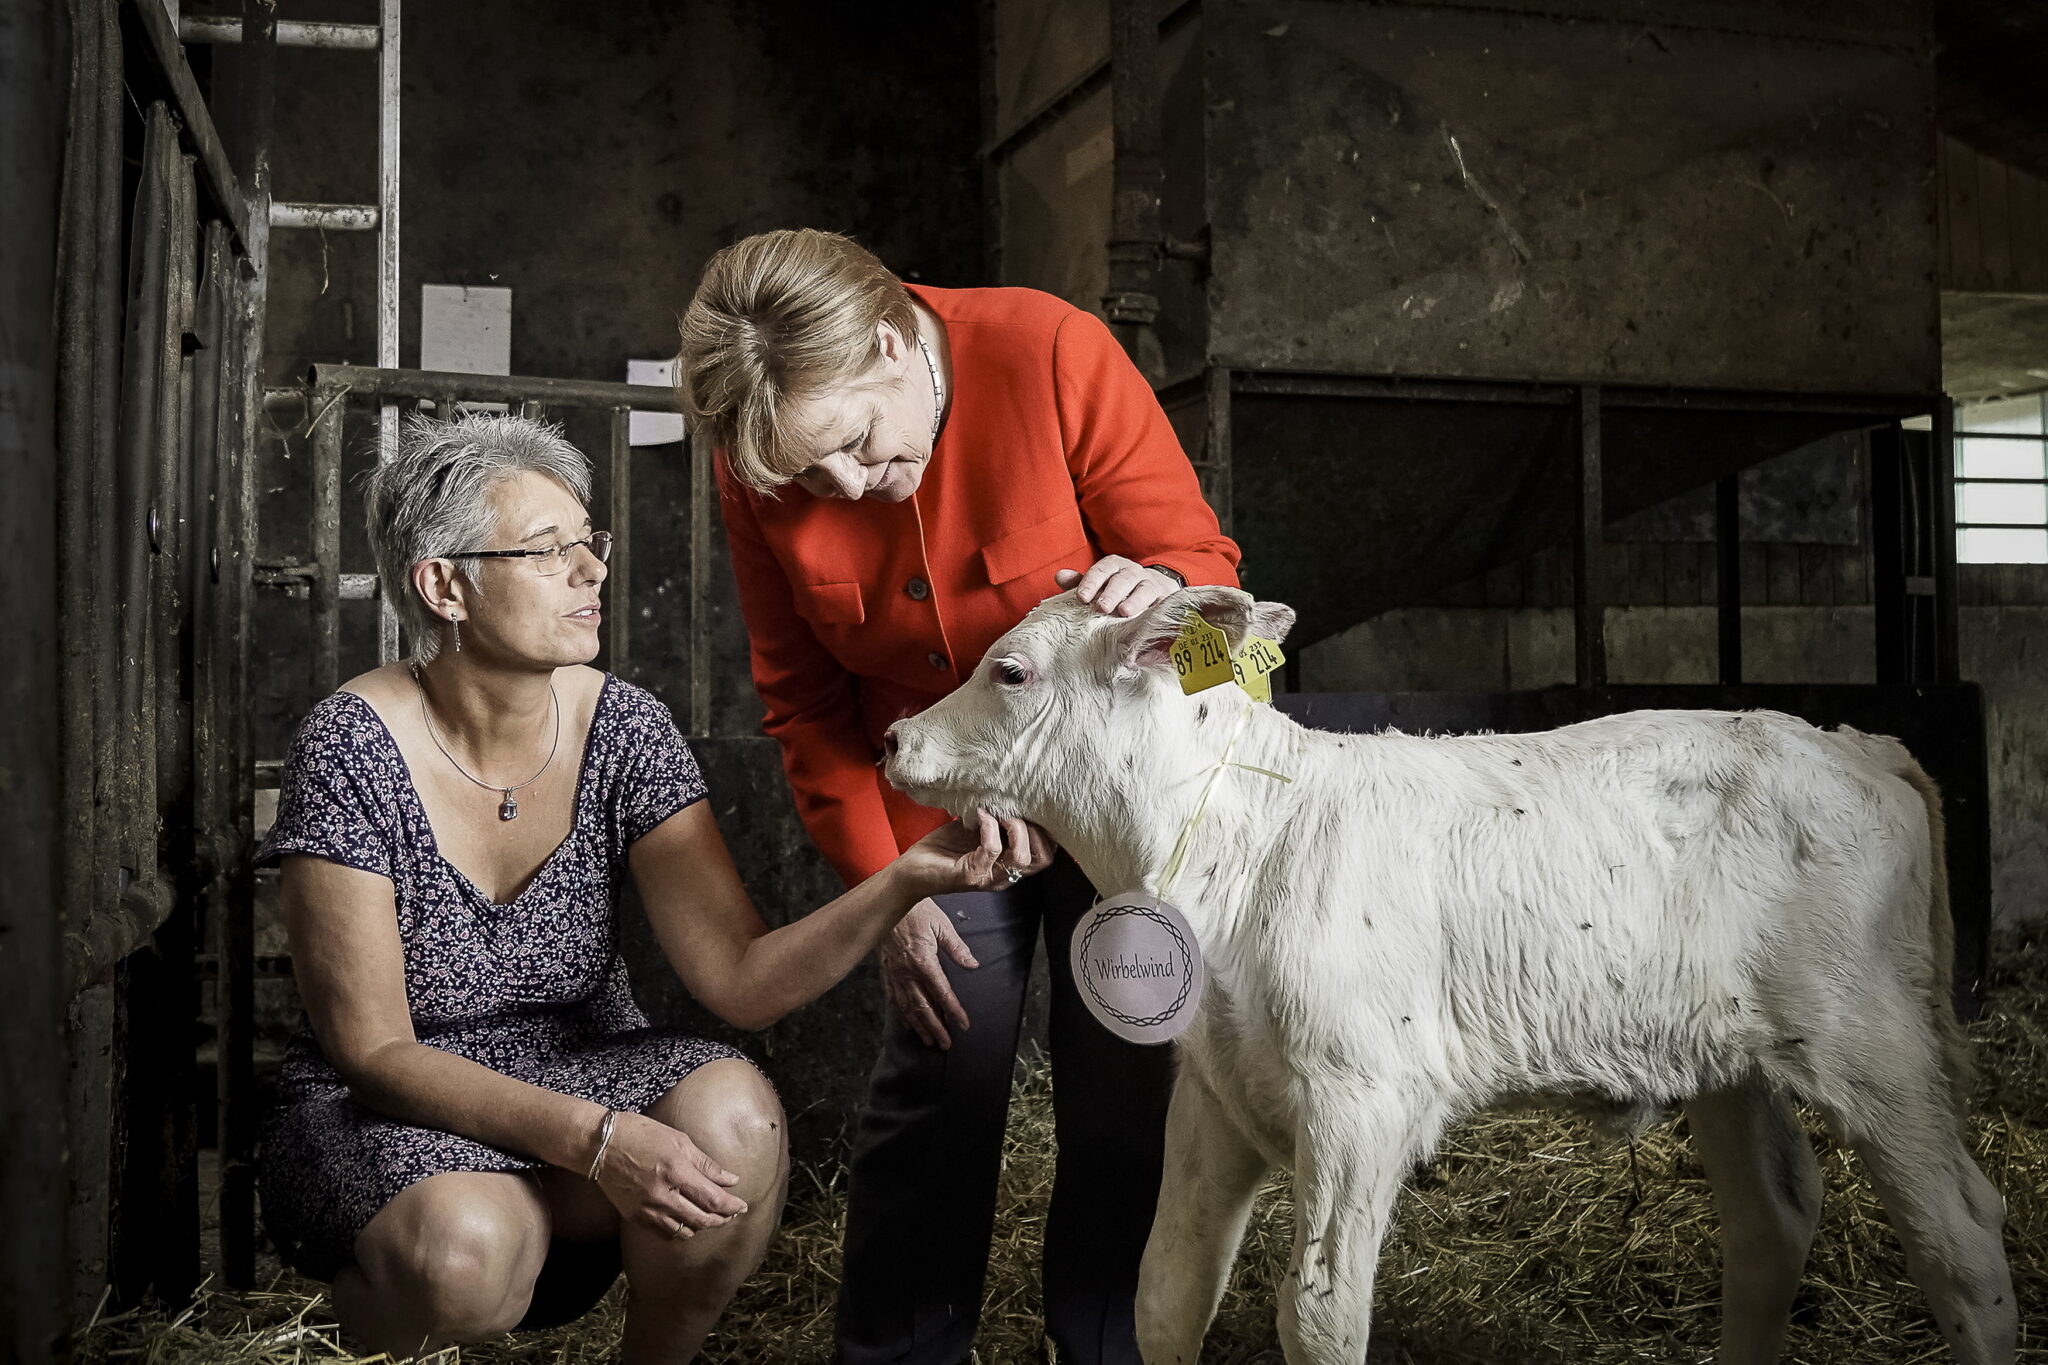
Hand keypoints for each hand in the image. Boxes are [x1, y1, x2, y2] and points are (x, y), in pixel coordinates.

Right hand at [592, 1109, 747, 1238]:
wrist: (600, 1145)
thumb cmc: (641, 1134)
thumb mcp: (679, 1141)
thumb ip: (706, 1164)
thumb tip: (730, 1180)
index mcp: (677, 1172)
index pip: (713, 1200)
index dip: (731, 1206)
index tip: (742, 1206)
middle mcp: (663, 1195)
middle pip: (701, 1220)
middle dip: (721, 1220)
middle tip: (730, 1214)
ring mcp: (648, 1210)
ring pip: (684, 1232)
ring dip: (701, 1226)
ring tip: (708, 1216)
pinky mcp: (635, 1217)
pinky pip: (664, 1234)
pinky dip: (679, 1231)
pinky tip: (684, 1220)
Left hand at [901, 810, 1055, 897]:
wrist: (911, 870)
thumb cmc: (944, 848)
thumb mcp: (977, 829)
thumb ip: (998, 818)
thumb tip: (1012, 791)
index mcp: (1008, 865)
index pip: (1046, 855)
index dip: (1046, 831)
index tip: (1030, 809)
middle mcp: (1003, 876)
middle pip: (1043, 860)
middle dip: (1036, 830)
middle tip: (1017, 811)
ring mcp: (988, 878)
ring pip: (1021, 858)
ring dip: (1015, 828)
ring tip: (999, 811)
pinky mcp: (969, 876)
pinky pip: (991, 850)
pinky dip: (989, 827)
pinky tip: (979, 814)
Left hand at [1056, 556, 1181, 617]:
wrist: (1156, 591)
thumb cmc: (1119, 591)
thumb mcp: (1099, 586)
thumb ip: (1080, 583)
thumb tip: (1059, 576)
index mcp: (1115, 567)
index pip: (1103, 569)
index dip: (1091, 581)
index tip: (1082, 597)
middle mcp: (1134, 572)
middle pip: (1123, 578)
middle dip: (1112, 592)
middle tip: (1102, 607)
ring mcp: (1152, 584)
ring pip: (1144, 589)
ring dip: (1135, 600)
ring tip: (1125, 612)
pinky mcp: (1167, 598)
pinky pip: (1163, 603)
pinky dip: (1156, 609)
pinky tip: (1149, 619)